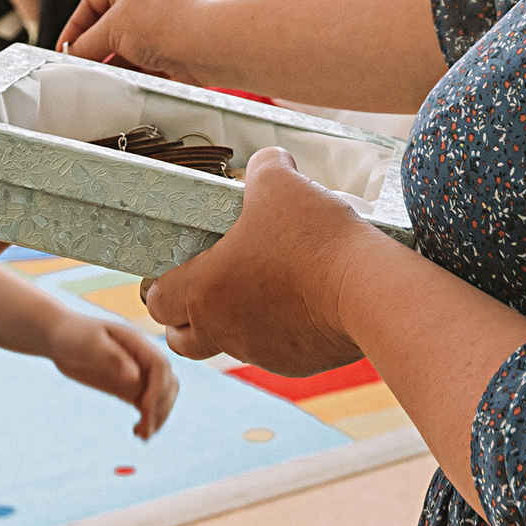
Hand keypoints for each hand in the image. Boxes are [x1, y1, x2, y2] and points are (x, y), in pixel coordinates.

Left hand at [47, 311, 177, 439]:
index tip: (144, 409)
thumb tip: (135, 378)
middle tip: (143, 430)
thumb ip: (112, 358)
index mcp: (137, 343)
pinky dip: (148, 420)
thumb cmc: (73, 335)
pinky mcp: (129, 387)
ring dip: (158, 417)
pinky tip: (137, 433)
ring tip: (142, 436)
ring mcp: (138, 374)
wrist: (61, 338)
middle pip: (168, 384)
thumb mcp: (88, 343)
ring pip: (162, 397)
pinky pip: (148, 406)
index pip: (160, 367)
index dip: (158, 389)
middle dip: (160, 407)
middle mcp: (143, 359)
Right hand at [61, 0, 211, 74]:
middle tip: (76, 65)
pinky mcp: (172, 50)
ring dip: (110, 62)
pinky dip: (128, 72)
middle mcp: (149, 0)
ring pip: (126, 46)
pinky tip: (116, 84)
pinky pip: (143, 62)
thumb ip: (86, 43)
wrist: (204, 47)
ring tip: (94, 78)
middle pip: (109, 25)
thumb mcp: (111, 30)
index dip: (75, 24)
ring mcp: (162, 26)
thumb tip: (71, 55)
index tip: (63, 47)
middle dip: (92, 46)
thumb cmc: (159, 25)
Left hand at [141, 148, 377, 376]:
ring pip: (230, 344)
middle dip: (185, 319)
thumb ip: (264, 167)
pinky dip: (279, 331)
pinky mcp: (296, 364)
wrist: (367, 291)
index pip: (158, 299)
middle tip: (209, 289)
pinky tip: (304, 302)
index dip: (161, 283)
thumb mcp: (279, 181)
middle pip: (181, 339)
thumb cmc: (312, 237)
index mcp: (204, 290)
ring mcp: (259, 351)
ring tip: (265, 287)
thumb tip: (269, 161)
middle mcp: (223, 330)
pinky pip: (275, 351)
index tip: (175, 268)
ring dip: (235, 323)